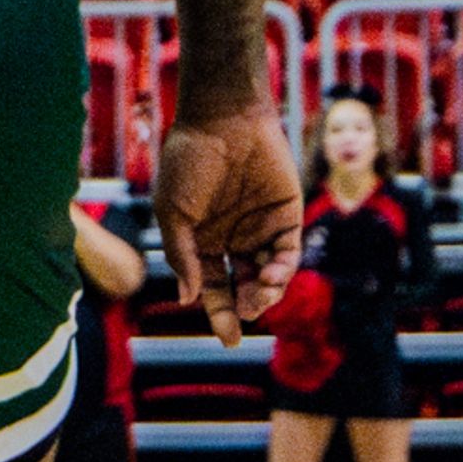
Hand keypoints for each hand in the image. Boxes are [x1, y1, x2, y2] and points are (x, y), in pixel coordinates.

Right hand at [155, 103, 303, 346]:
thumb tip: (188, 298)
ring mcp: (260, 228)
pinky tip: (271, 276)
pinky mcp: (287, 215)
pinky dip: (283, 269)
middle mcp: (232, 239)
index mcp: (201, 241)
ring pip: (269, 274)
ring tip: (259, 296)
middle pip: (242, 287)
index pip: (212, 287)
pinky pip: (288, 252)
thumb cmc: (188, 163)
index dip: (219, 314)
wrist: (223, 122)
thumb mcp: (174, 214)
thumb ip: (182, 256)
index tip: (229, 340)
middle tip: (243, 323)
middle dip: (245, 309)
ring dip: (265, 292)